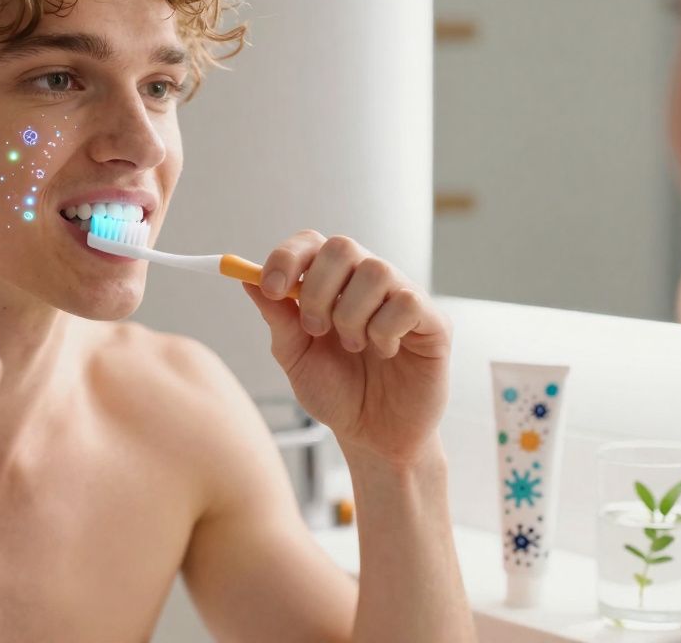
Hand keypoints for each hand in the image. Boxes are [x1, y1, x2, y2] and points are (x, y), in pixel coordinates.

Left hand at [243, 231, 450, 465]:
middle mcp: (367, 282)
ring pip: (375, 271)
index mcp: (332, 284)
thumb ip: (278, 319)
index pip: (311, 243)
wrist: (373, 436)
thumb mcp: (296, 357)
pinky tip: (385, 352)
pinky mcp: (433, 320)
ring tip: (353, 346)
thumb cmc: (337, 393)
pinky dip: (385, 331)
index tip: (271, 289)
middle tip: (315, 330)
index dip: (287, 258)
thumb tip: (247, 280)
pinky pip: (407, 302)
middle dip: (317, 289)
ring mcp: (402, 296)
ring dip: (351, 315)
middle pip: (342, 246)